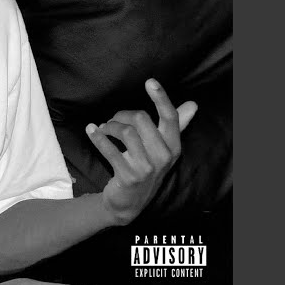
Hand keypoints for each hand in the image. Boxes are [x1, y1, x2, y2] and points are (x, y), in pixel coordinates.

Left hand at [85, 79, 196, 225]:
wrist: (129, 203)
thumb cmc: (146, 168)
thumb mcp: (163, 149)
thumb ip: (177, 125)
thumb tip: (193, 105)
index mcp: (173, 146)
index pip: (170, 117)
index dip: (161, 98)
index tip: (150, 82)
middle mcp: (164, 156)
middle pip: (141, 118)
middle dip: (122, 114)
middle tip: (113, 120)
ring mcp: (147, 168)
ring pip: (125, 132)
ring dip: (109, 126)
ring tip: (103, 129)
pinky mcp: (129, 176)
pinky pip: (110, 150)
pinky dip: (97, 137)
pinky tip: (91, 130)